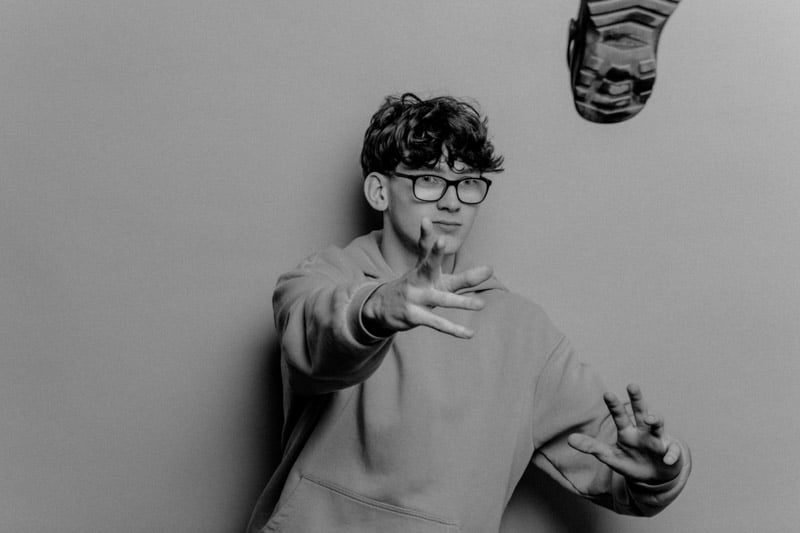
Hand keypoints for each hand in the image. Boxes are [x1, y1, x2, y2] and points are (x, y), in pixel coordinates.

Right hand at [362, 218, 492, 337]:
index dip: (425, 235)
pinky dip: (454, 329)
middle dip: (434, 253)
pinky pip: (437, 323)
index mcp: (423, 268)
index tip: (426, 221)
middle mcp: (418, 279)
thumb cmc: (417, 289)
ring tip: (481, 304)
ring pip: (440, 299)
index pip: (423, 248)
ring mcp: (415, 297)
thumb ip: (466, 276)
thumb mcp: (438, 281)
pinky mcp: (414, 316)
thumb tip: (491, 269)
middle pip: (427, 265)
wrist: (382, 308)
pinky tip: (470, 334)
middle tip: (441, 241)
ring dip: (460, 302)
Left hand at [567, 384, 683, 483]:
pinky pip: (672, 453)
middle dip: (637, 399)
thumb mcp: (609, 456)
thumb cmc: (630, 462)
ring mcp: (657, 441)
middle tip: (631, 385)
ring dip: (656, 420)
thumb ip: (591, 447)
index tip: (607, 393)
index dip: (614, 405)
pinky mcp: (669, 454)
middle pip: (640, 411)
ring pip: (658, 426)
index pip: (619, 415)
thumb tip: (569, 439)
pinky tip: (667, 459)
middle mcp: (642, 431)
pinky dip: (671, 455)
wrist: (653, 477)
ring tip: (650, 419)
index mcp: (627, 431)